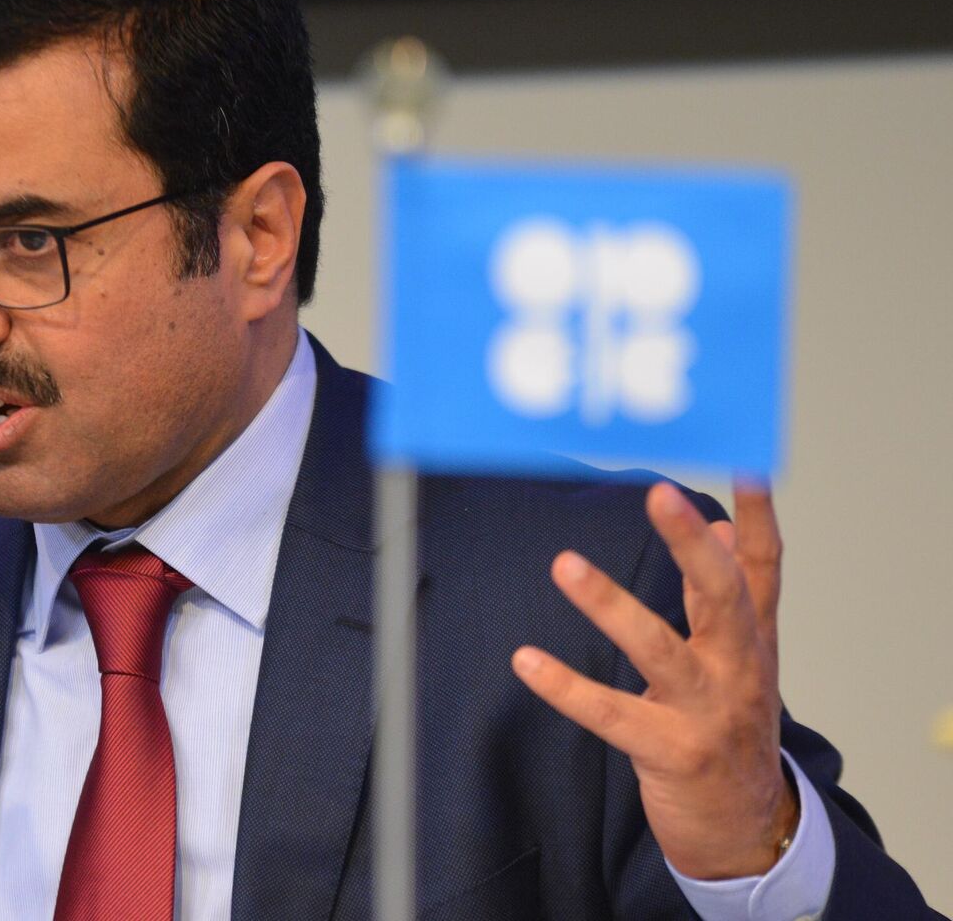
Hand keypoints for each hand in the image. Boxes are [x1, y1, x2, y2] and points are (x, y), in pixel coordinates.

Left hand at [512, 482, 795, 878]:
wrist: (747, 828)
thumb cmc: (731, 729)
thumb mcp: (738, 659)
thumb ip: (724, 597)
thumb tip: (717, 528)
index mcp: (751, 640)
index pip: (762, 567)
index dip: (759, 515)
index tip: (749, 461)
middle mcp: (738, 670)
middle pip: (723, 595)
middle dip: (690, 544)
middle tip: (660, 495)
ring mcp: (707, 713)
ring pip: (658, 649)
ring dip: (610, 605)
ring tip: (565, 565)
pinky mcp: (671, 752)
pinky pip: (611, 714)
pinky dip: (566, 687)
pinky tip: (526, 660)